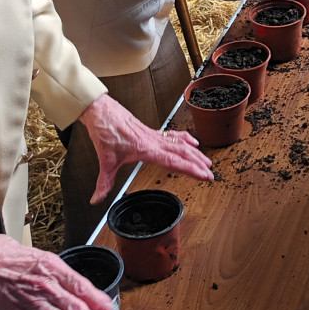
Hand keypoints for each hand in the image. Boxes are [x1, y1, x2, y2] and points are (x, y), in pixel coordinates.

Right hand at [0, 234, 113, 309]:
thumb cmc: (1, 254)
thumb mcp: (36, 253)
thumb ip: (53, 269)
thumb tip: (69, 281)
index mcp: (51, 266)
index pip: (80, 285)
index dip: (97, 299)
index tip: (108, 308)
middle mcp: (44, 284)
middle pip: (74, 306)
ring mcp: (30, 301)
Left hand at [78, 93, 212, 203]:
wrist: (101, 110)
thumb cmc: (105, 130)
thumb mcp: (105, 160)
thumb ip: (103, 182)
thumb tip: (97, 199)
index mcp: (147, 149)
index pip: (174, 161)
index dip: (191, 169)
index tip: (204, 175)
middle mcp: (154, 141)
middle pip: (182, 152)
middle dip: (198, 163)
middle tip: (210, 173)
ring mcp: (153, 135)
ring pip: (180, 143)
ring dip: (194, 152)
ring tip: (206, 161)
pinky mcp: (150, 131)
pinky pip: (172, 135)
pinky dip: (184, 138)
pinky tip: (191, 141)